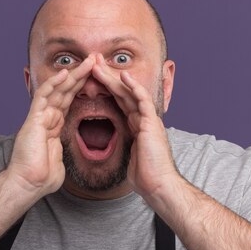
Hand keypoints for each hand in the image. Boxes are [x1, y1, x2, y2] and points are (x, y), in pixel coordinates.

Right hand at [8, 56, 95, 197]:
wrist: (29, 185)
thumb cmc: (42, 178)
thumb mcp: (59, 161)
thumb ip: (62, 152)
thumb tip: (65, 155)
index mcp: (54, 126)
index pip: (69, 101)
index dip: (82, 87)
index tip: (96, 77)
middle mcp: (46, 118)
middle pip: (65, 91)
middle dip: (80, 75)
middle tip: (95, 60)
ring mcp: (39, 117)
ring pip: (56, 89)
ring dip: (73, 74)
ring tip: (88, 61)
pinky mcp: (33, 119)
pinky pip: (43, 96)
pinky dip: (53, 83)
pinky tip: (65, 73)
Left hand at [91, 54, 179, 196]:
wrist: (157, 185)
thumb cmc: (145, 177)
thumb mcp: (130, 158)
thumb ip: (125, 148)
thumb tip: (117, 150)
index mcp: (137, 127)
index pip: (120, 102)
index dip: (107, 90)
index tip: (93, 79)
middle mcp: (143, 119)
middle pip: (123, 93)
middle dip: (107, 78)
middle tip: (93, 64)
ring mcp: (148, 120)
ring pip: (129, 92)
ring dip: (114, 78)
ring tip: (99, 65)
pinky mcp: (151, 123)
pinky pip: (142, 100)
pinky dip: (133, 86)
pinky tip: (123, 76)